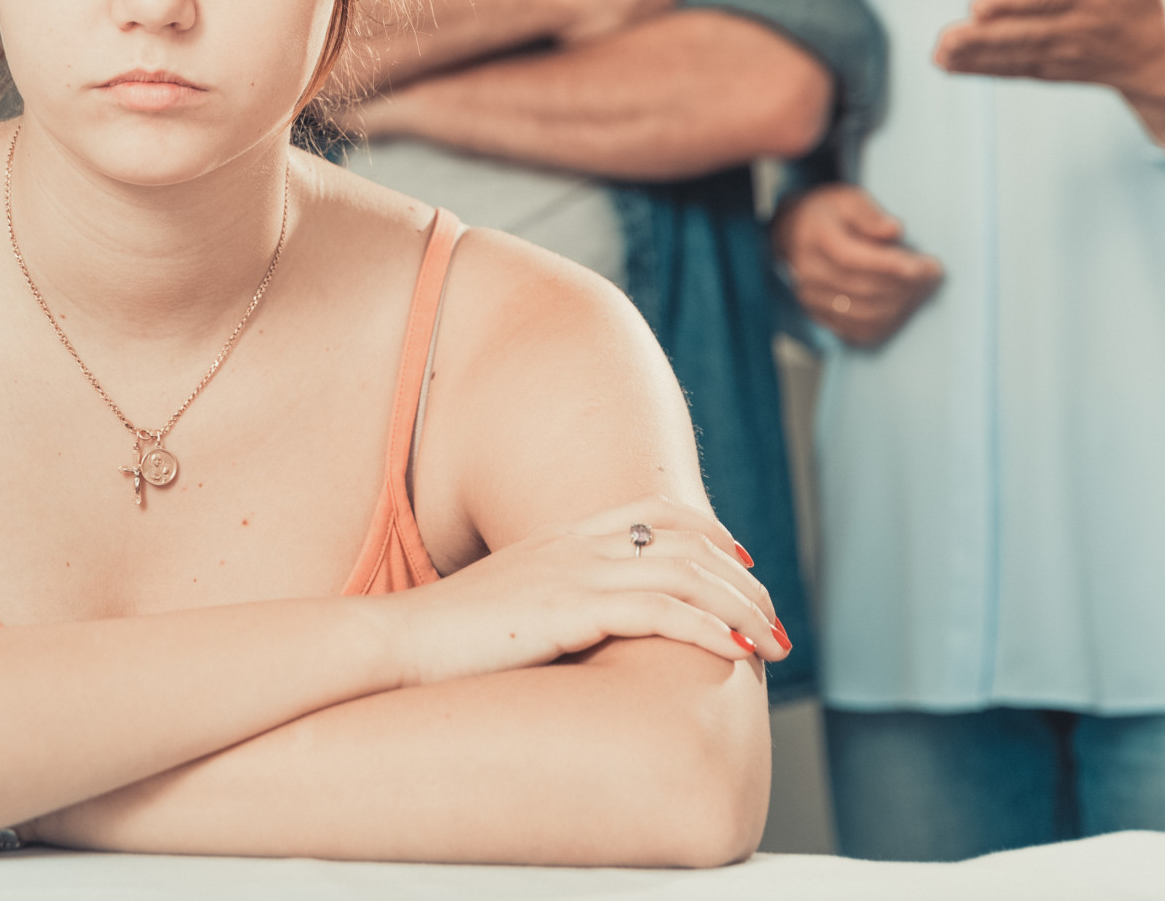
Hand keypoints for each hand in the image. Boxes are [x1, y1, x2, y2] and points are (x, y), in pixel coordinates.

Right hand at [381, 495, 785, 688]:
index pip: (652, 512)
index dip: (706, 532)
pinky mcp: (566, 610)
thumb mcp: (503, 611)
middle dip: (739, 578)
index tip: (740, 561)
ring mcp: (571, 573)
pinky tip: (733, 651)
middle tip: (774, 615)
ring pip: (684, 573)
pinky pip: (657, 611)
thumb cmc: (439, 644)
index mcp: (558, 538)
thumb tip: (578, 634)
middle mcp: (572, 544)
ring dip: (738, 606)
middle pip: (683, 541)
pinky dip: (705, 628)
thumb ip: (547, 607)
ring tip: (773, 641)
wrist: (390, 646)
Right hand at [772, 185, 942, 345]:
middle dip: (908, 285)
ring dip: (902, 305)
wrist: (790, 233)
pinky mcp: (820, 315)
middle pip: (865, 289)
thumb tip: (894, 231)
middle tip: (934, 274)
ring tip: (924, 289)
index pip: (854, 260)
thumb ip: (870, 213)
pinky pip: (858, 331)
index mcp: (816, 238)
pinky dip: (887, 323)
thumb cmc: (824, 213)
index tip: (925, 266)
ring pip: (865, 314)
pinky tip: (904, 307)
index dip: (892, 266)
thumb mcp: (846, 198)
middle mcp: (810, 272)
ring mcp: (813, 298)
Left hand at [931, 0, 1164, 148]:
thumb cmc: (1149, 2)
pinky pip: (1013, 70)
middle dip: (983, 38)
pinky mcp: (1051, 71)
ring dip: (974, 56)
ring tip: (939, 53)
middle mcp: (1073, 30)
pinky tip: (948, 64)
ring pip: (1013, 56)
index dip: (1014, 2)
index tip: (979, 6)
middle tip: (946, 38)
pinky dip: (981, 69)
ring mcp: (1060, 55)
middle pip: (1023, 34)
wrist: (1161, 63)